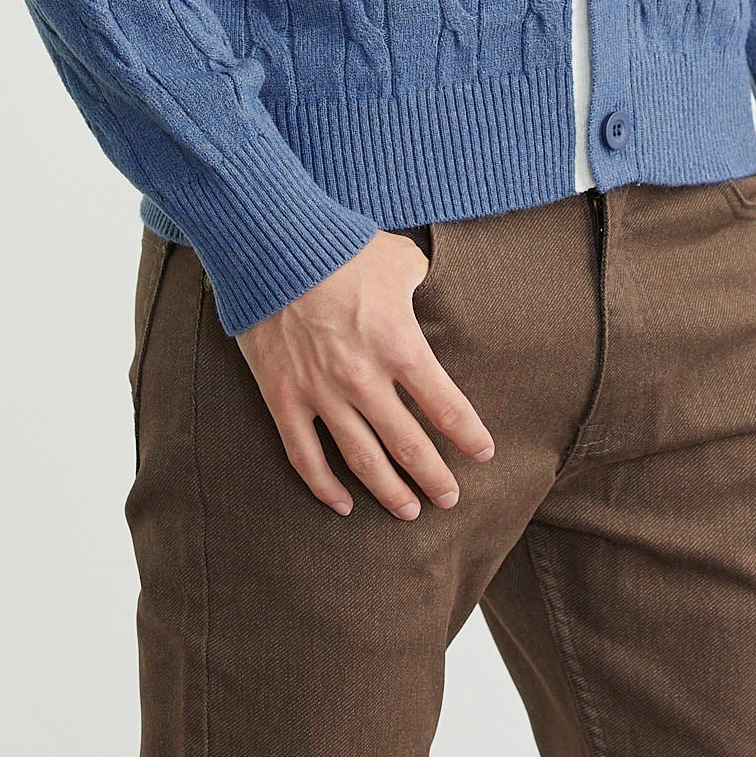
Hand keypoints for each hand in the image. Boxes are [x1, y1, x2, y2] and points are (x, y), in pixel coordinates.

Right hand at [235, 230, 496, 519]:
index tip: (483, 454)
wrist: (272, 245)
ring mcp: (322, 393)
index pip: (445, 406)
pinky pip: (305, 457)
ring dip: (389, 491)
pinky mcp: (284, 398)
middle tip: (449, 499)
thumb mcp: (397, 257)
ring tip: (408, 511)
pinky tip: (342, 505)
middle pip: (409, 445)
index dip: (468, 436)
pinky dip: (324, 487)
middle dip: (434, 477)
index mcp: (400, 346)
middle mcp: (365, 379)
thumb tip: (423, 284)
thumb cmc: (340, 246)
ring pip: (362, 460)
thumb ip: (417, 279)